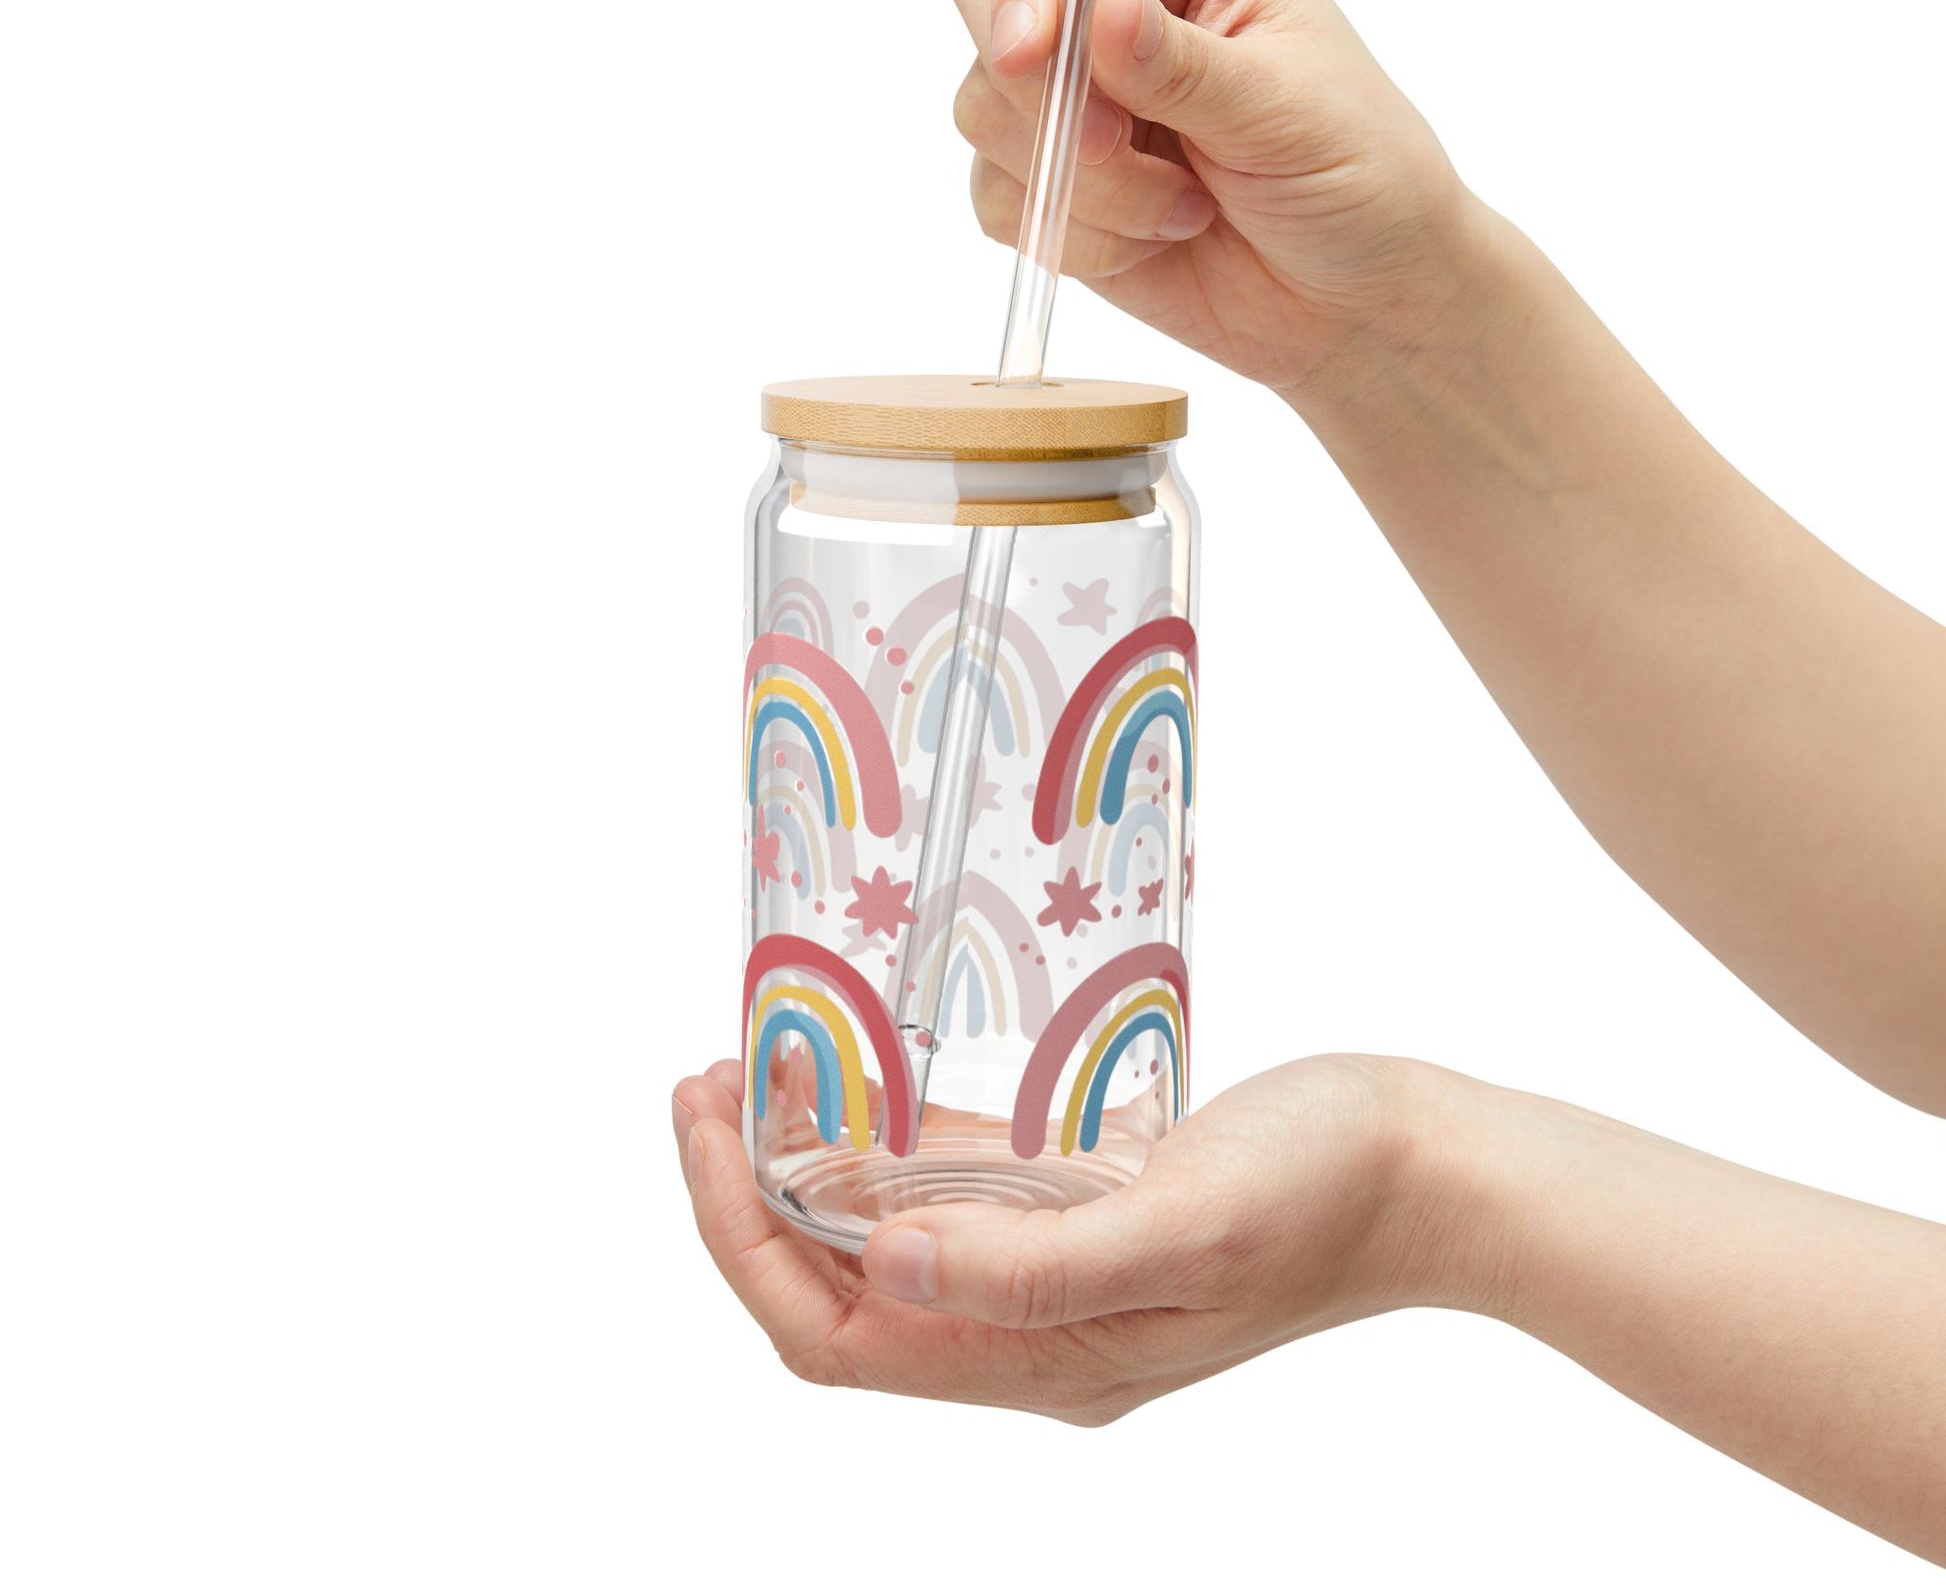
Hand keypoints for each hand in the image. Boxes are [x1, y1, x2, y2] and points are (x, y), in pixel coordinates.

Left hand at [672, 1053, 1462, 1423]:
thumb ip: (1030, 1266)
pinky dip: (890, 1144)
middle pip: (838, 1290)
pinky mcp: (1084, 1211)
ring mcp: (1055, 1271)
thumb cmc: (1324, 1194)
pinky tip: (861, 1080)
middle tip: (709, 1080)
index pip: (834, 1334)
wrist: (1428, 1167)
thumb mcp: (1181, 1227)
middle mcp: (1029, 1329)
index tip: (705, 1125)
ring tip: (759, 1066)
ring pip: (886, 1241)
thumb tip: (876, 1264)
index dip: (744, 1240)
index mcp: (1040, 1360)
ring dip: (810, 1165)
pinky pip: (955, 1195)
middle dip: (751, 1195)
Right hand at [942, 0, 1485, 397]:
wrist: (1355, 297)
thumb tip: (1102, 4)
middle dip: (1027, 77)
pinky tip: (1157, 239)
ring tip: (1183, 207)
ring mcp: (1069, 92)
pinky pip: (998, 197)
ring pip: (984, 106)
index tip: (1030, 53)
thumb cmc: (1354, 173)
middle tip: (1104, 143)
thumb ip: (1183, 64)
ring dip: (1081, 180)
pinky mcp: (1048, 181)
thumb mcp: (1285, 109)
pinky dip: (1073, 235)